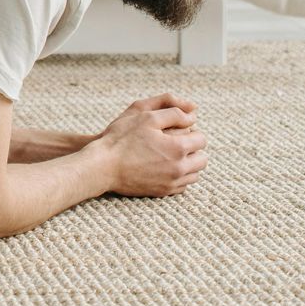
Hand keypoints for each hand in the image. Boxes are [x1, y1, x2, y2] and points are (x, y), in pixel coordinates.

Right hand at [91, 93, 207, 197]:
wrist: (103, 166)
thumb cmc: (122, 138)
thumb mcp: (146, 116)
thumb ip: (173, 113)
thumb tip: (193, 115)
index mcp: (178, 148)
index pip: (201, 139)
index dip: (192, 131)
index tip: (180, 129)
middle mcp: (179, 168)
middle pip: (202, 159)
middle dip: (194, 149)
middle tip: (178, 142)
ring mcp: (171, 183)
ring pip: (194, 174)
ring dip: (188, 164)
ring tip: (172, 155)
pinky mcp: (162, 192)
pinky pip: (182, 186)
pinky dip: (179, 177)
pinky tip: (166, 168)